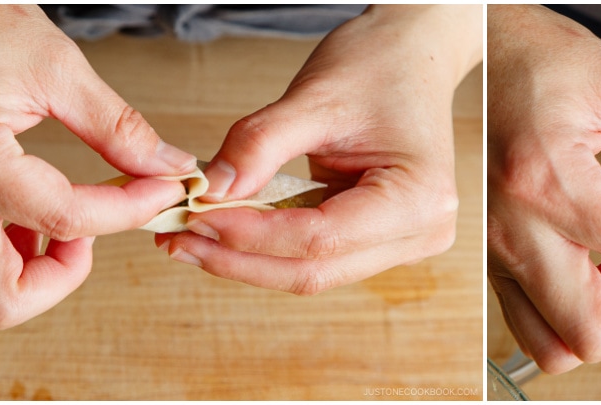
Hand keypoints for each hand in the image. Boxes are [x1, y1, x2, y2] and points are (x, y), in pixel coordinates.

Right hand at [0, 5, 195, 332]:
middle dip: (63, 281)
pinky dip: (2, 264)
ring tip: (64, 230)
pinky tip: (35, 220)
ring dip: (26, 283)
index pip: (64, 221)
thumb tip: (168, 168)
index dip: (129, 212)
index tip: (163, 190)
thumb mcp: (57, 66)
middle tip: (96, 233)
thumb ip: (118, 127)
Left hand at [154, 5, 482, 293]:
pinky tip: (225, 233)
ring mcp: (405, 243)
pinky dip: (267, 247)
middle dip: (240, 258)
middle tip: (179, 239)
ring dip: (247, 259)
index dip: (250, 235)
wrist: (411, 55)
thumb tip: (209, 192)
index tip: (196, 216)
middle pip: (315, 269)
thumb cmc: (380, 67)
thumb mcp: (315, 98)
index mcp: (420, 200)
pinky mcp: (381, 240)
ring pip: (312, 272)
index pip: (320, 239)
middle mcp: (422, 232)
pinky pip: (317, 257)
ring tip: (192, 237)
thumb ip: (259, 146)